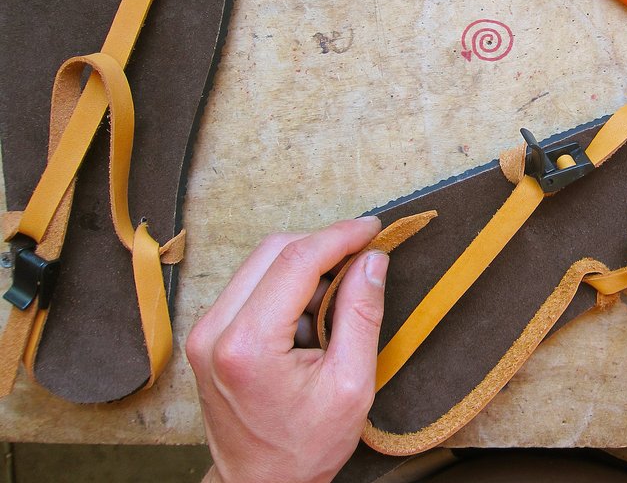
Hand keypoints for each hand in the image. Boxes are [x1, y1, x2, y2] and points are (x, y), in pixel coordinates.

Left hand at [186, 217, 386, 482]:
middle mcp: (214, 331)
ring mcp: (205, 331)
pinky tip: (311, 316)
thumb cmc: (303, 447)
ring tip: (337, 302)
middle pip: (273, 251)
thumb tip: (373, 260)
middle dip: (324, 246)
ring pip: (261, 263)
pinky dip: (286, 285)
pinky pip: (251, 284)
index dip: (340, 236)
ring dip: (305, 267)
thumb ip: (362, 314)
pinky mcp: (208, 334)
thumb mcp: (351, 385)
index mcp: (248, 345)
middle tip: (364, 257)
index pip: (296, 261)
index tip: (374, 228)